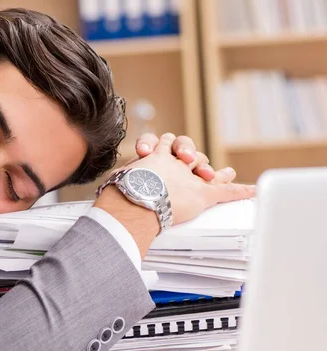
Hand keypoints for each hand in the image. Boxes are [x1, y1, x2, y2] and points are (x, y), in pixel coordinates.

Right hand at [97, 133, 254, 226]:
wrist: (136, 196)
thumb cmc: (123, 192)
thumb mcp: (118, 180)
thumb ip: (121, 180)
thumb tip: (108, 195)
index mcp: (154, 156)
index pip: (164, 144)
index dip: (165, 147)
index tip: (162, 153)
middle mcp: (173, 161)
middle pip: (186, 150)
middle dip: (191, 155)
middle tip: (188, 163)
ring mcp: (189, 175)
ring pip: (203, 164)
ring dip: (210, 170)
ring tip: (220, 173)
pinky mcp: (203, 192)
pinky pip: (225, 190)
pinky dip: (239, 191)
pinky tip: (252, 190)